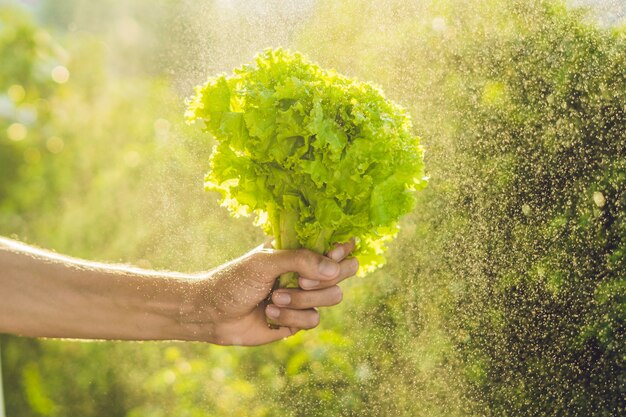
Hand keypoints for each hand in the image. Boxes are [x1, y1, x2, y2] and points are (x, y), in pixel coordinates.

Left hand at [187, 240, 358, 345]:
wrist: (213, 315)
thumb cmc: (235, 280)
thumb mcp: (265, 263)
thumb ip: (301, 260)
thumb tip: (334, 268)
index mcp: (300, 249)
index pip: (336, 244)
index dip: (342, 249)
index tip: (333, 253)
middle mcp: (306, 271)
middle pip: (343, 272)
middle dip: (323, 280)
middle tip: (300, 282)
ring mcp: (305, 296)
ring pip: (332, 297)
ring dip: (301, 300)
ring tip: (274, 298)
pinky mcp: (298, 319)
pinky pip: (313, 319)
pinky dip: (290, 317)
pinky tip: (269, 314)